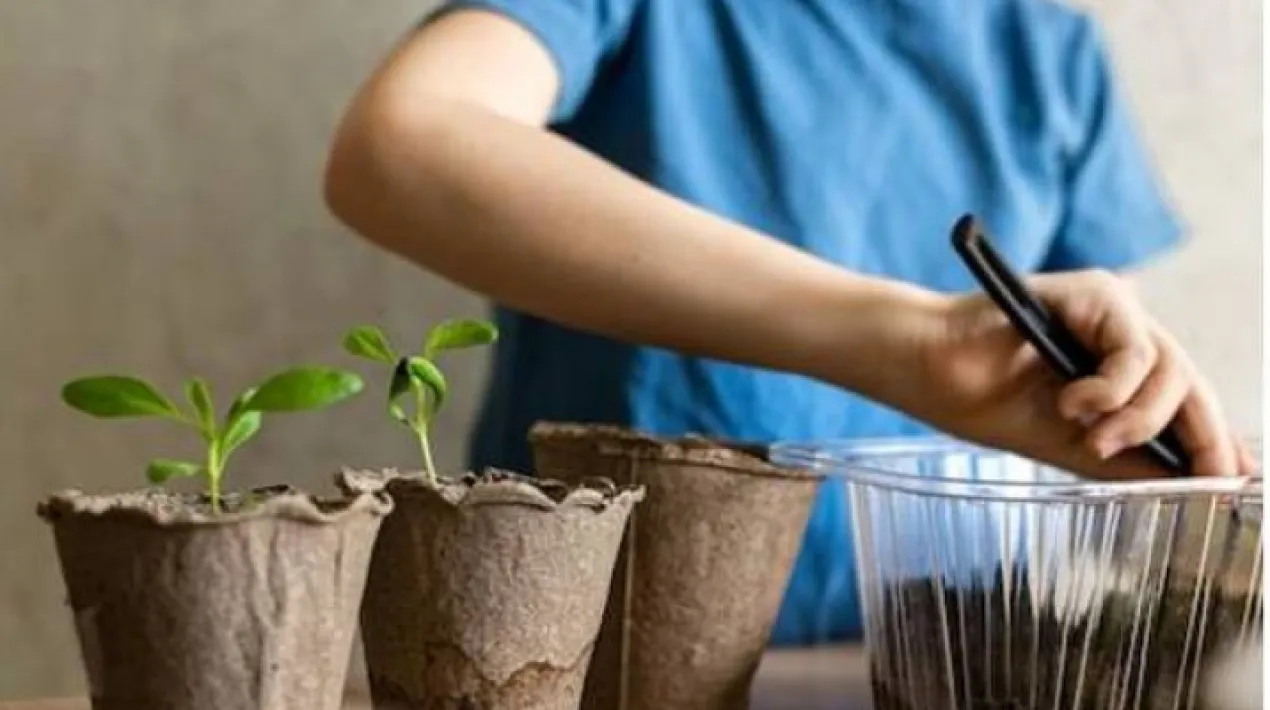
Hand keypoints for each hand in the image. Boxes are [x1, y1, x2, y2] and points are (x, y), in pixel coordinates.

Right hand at [909, 269, 1254, 478]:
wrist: (925, 369)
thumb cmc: (981, 400)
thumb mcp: (1069, 446)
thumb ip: (1130, 459)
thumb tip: (1196, 481)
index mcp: (1118, 369)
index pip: (1186, 403)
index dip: (1216, 441)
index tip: (1237, 482)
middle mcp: (1122, 334)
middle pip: (1190, 385)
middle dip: (1200, 438)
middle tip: (1200, 478)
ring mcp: (1111, 311)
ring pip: (1170, 369)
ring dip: (1139, 417)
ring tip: (1092, 439)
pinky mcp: (1095, 292)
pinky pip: (1135, 349)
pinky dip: (1113, 389)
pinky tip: (1074, 405)